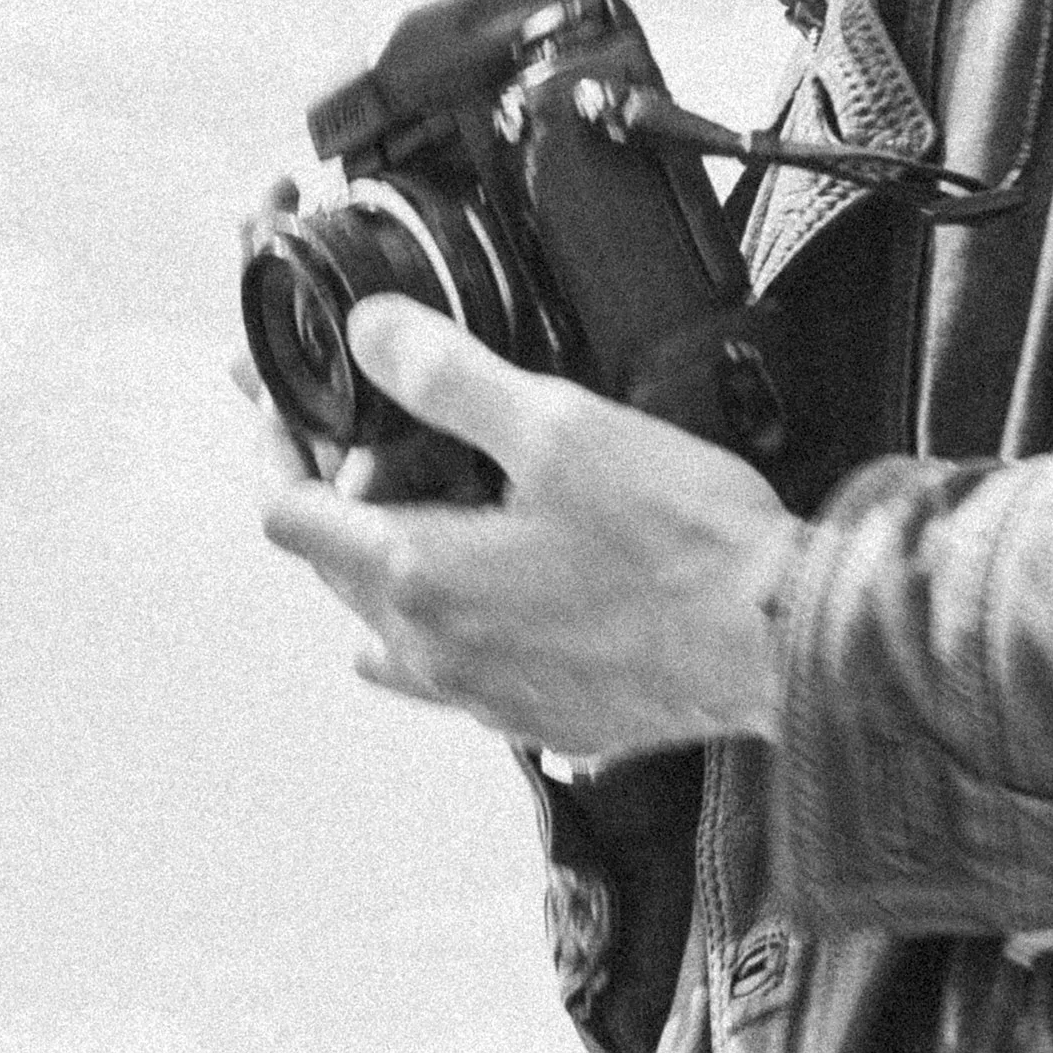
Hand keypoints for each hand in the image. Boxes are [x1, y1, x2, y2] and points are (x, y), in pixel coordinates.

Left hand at [255, 296, 803, 760]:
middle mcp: (434, 652)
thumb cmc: (678, 541)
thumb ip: (450, 376)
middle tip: (370, 432)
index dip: (278, 448)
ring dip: (390, 566)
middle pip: (335, 571)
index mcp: (422, 575)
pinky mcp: (534, 718)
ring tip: (438, 502)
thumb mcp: (558, 424)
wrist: (774, 642)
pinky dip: (451, 617)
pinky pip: (454, 670)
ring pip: (388, 631)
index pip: (293, 515)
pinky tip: (510, 571)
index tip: (285, 407)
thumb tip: (370, 334)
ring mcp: (482, 697)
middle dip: (338, 496)